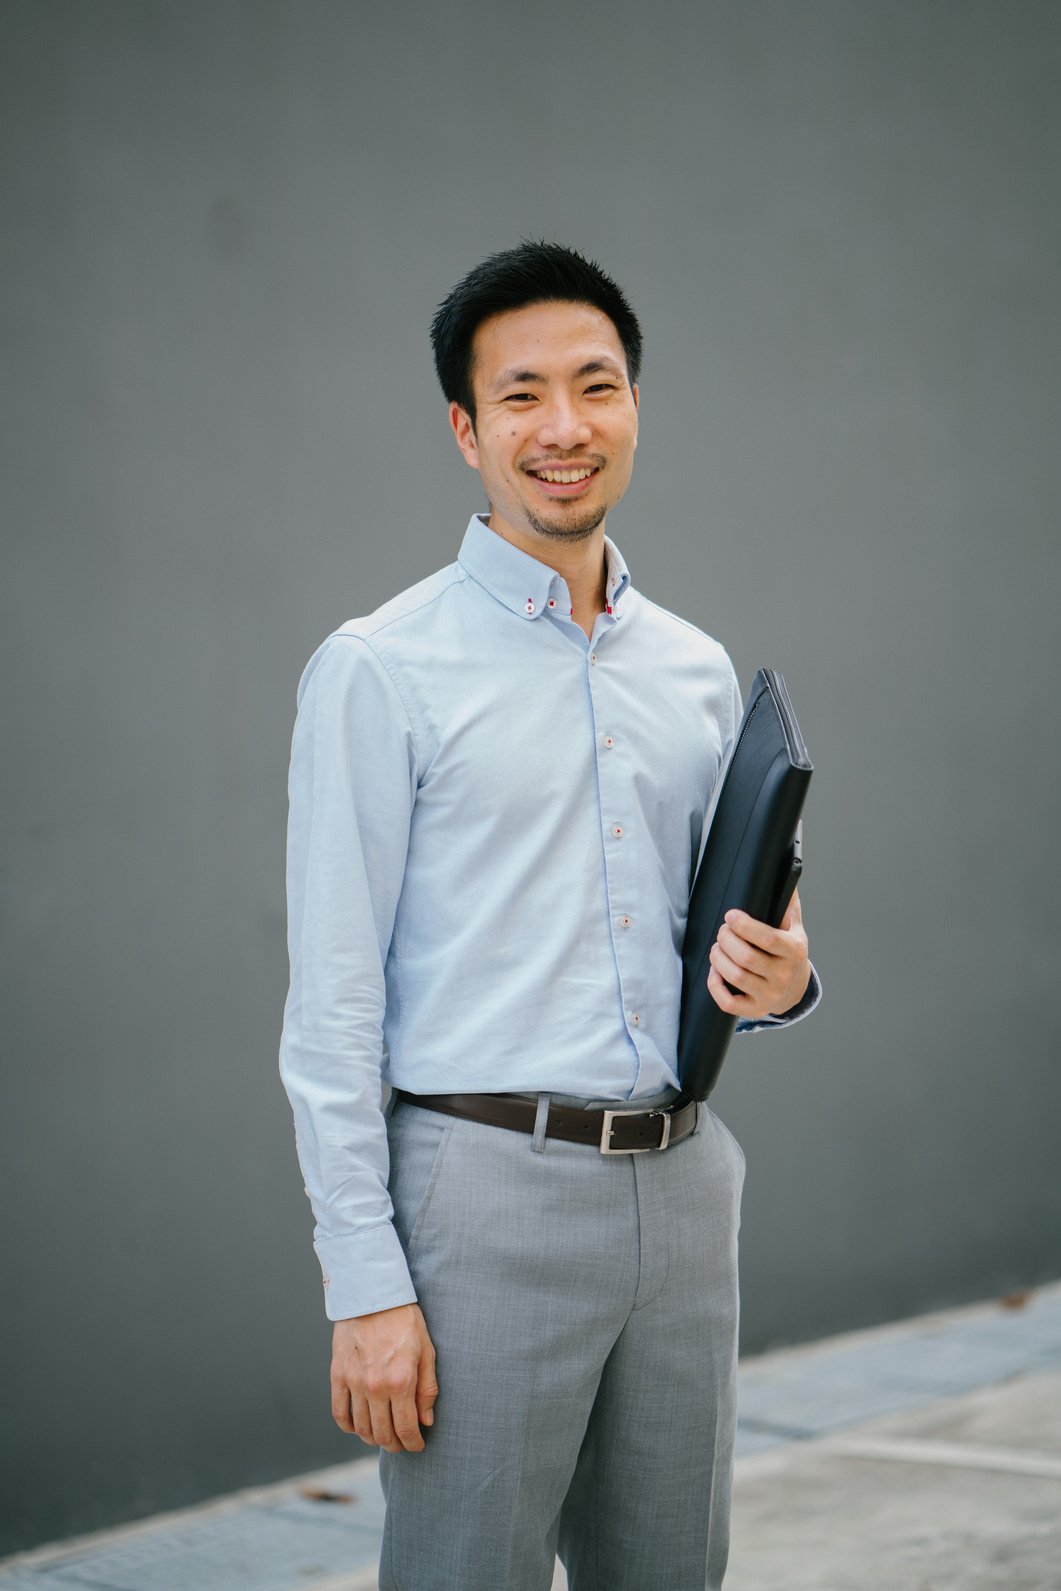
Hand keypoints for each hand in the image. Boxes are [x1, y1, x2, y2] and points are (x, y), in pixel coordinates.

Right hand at [330, 1303, 437, 1453]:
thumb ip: (427, 1388)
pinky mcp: (338, 1375)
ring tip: (383, 1436)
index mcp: (401, 1381)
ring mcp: (354, 1382)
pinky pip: (339, 1412)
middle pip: (383, 1433)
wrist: (372, 1294)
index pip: (406, 1428)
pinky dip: (348, 1426)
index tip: (417, 1445)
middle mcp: (375, 1386)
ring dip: (373, 1439)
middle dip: (395, 1445)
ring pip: (361, 1428)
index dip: (413, 1443)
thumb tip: (426, 1421)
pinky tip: (358, 1427)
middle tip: (402, 1444)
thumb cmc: (404, 1320)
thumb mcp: (426, 1350)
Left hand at [707, 889, 810, 1019]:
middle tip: (722, 932)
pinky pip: (728, 1002)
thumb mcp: (793, 926)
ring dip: (718, 958)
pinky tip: (716, 971)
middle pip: (746, 957)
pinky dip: (715, 985)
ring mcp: (770, 995)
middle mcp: (784, 975)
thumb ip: (787, 902)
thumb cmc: (788, 950)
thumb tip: (786, 872)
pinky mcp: (755, 1009)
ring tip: (717, 948)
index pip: (767, 938)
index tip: (730, 916)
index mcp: (794, 950)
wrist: (796, 988)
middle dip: (726, 939)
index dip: (744, 926)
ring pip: (735, 976)